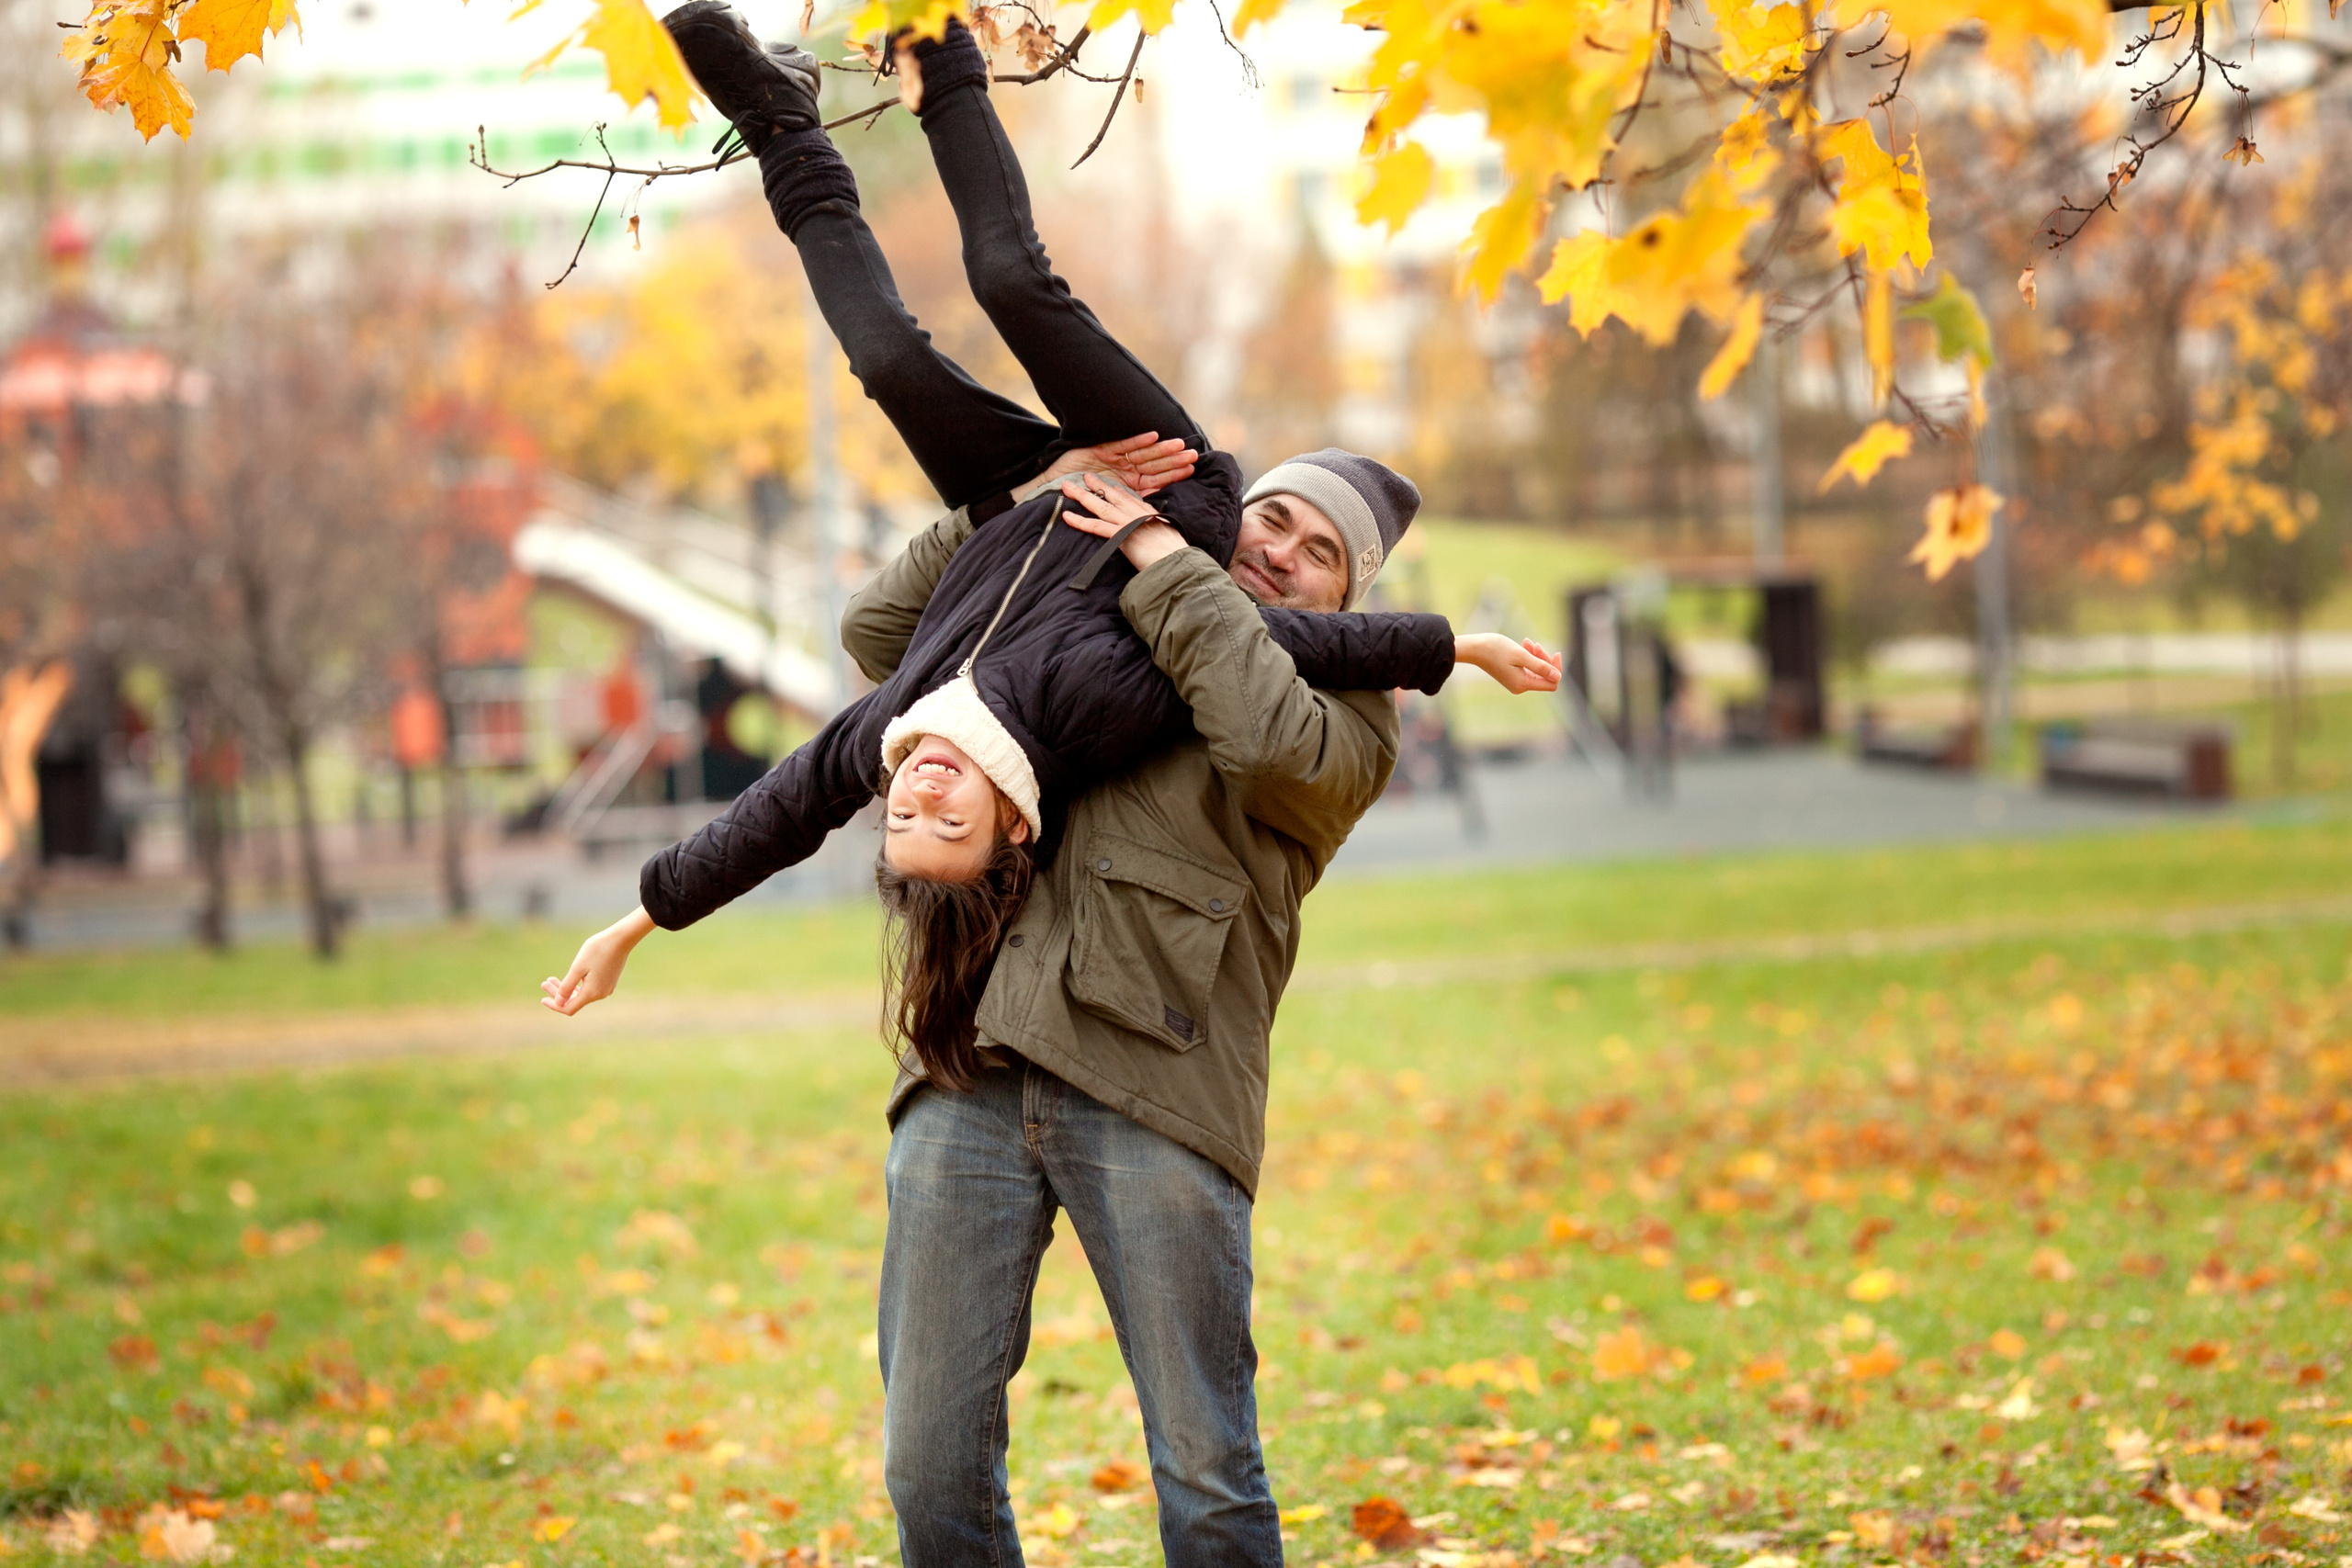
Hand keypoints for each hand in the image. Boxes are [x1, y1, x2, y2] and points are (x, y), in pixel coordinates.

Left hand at [540, 906, 655, 1015]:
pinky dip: (577, 985)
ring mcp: (606, 988)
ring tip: (552, 978)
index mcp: (591, 992)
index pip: (569, 1008)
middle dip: (558, 994)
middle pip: (574, 1001)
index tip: (542, 999)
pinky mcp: (608, 982)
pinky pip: (589, 989)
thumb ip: (567, 986)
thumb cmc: (598, 950)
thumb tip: (558, 1003)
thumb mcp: (578, 967)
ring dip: (566, 988)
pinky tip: (570, 977)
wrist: (621, 939)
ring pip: (581, 994)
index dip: (555, 1005)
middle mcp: (600, 994)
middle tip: (544, 982)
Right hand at [1022, 434, 1195, 500]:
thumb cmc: (1082, 503)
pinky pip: (1123, 445)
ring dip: (1160, 449)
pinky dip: (1137, 441)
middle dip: (1173, 459)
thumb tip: (1157, 515)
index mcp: (1130, 484)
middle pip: (1154, 464)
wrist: (1054, 492)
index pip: (1156, 478)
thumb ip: (1133, 507)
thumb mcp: (1113, 509)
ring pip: (1142, 453)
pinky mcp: (1102, 450)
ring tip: (1179, 444)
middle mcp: (1125, 470)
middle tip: (1193, 454)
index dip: (1173, 473)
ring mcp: (1115, 460)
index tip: (1191, 469)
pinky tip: (1153, 436)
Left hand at [1060, 474, 1185, 570]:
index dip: (1116, 490)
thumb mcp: (1167, 536)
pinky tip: (1066, 516)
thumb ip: (1156, 532)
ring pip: (1100, 505)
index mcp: (1148, 513)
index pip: (1129, 497)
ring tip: (1066, 488)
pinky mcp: (1121, 535)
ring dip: (1081, 496)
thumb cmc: (1174, 555)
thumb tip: (1153, 538)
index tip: (1107, 483)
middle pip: (1112, 496)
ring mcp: (1128, 522)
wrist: (1177, 564)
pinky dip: (1080, 521)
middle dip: (1096, 485)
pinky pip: (1096, 526)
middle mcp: (1136, 513)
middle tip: (1084, 476)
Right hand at [1456, 633, 1562, 694]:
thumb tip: (1557, 677)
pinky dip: (1529, 656)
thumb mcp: (1521, 655)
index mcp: (1523, 684)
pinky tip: (1524, 644)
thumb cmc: (1496, 649)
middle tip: (1535, 644)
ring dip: (1536, 655)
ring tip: (1527, 642)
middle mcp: (1520, 687)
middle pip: (1545, 676)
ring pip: (1537, 670)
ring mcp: (1516, 682)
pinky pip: (1528, 668)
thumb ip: (1540, 666)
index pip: (1552, 683)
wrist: (1474, 649)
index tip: (1556, 653)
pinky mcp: (1512, 676)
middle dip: (1544, 658)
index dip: (1557, 669)